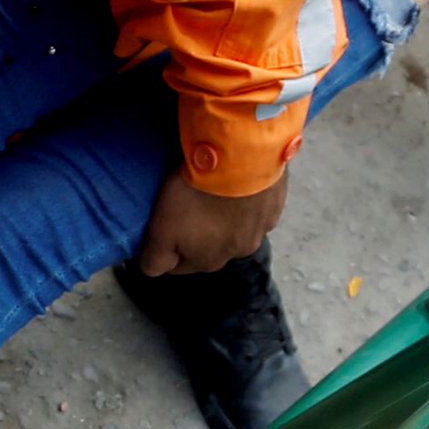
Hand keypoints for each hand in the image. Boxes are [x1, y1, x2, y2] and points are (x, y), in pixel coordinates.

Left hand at [137, 172, 284, 274]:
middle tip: (185, 203)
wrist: (239, 157)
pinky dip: (246, 199)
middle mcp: (239, 251)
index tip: (162, 223)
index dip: (167, 245)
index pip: (178, 265)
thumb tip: (152, 271)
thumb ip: (154, 259)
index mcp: (209, 261)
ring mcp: (261, 228)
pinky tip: (236, 182)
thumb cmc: (195, 194)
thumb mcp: (162, 231)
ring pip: (236, 227)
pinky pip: (256, 206)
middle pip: (209, 247)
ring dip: (224, 215)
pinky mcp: (275, 204)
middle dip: (197, 232)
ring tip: (212, 190)